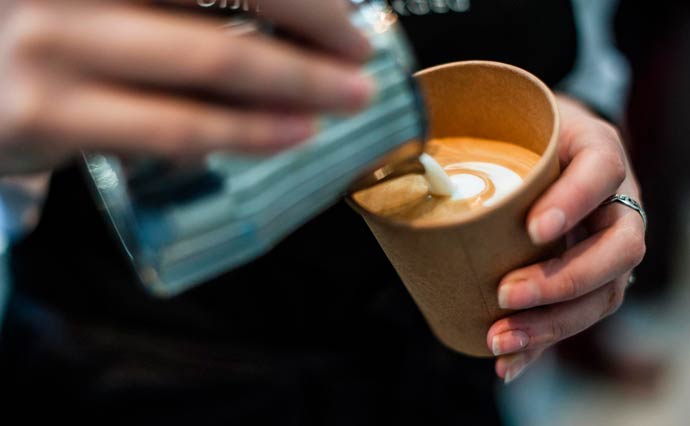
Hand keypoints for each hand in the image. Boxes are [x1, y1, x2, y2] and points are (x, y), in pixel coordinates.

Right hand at [0, 0, 372, 174]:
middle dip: (313, 24)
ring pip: (210, 60)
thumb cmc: (51, 26)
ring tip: (346, 97)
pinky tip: (292, 132)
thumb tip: (297, 19)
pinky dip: (246, 131)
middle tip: (360, 55)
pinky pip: (173, 126)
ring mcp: (49, 39)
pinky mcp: (42, 112)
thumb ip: (185, 1)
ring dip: (297, 83)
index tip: (347, 17)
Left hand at [487, 95, 646, 382]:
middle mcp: (614, 204)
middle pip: (619, 248)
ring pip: (605, 293)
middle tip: (506, 294)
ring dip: (552, 323)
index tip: (534, 228)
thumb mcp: (510, 130)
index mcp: (597, 154)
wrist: (544, 153)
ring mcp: (608, 246)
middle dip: (563, 279)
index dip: (574, 201)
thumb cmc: (523, 141)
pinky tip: (508, 363)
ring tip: (501, 339)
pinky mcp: (590, 281)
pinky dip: (541, 345)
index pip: (601, 171)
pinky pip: (578, 317)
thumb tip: (408, 170)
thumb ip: (478, 146)